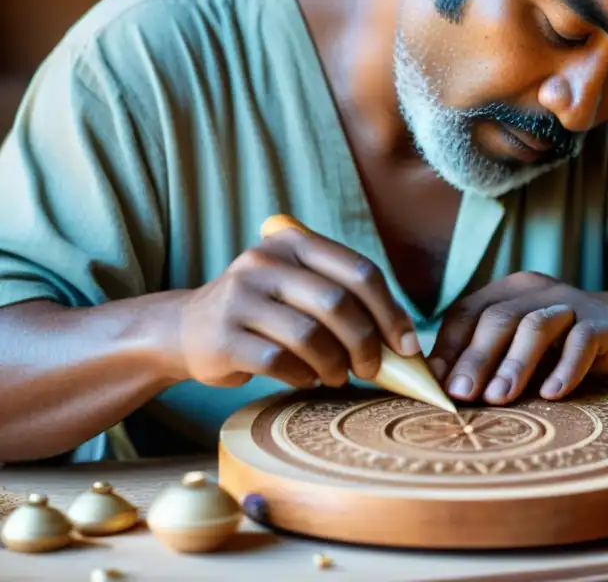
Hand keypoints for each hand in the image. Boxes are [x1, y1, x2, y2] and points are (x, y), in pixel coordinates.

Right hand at [169, 222, 419, 388]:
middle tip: (372, 369)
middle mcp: (265, 261)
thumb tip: (406, 341)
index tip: (407, 346)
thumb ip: (345, 300)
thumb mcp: (299, 288)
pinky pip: (279, 362)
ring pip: (309, 335)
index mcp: (294, 242)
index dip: (391, 311)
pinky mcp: (222, 335)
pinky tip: (306, 379)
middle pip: (337, 303)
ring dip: (335, 365)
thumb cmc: (264, 313)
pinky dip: (303, 376)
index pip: (359, 271)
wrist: (186, 329)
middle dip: (365, 343)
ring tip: (338, 376)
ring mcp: (239, 296)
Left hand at [428, 272, 607, 404]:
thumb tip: (440, 390)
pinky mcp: (600, 324)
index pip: (467, 313)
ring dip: (514, 364)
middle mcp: (535, 291)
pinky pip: (581, 342)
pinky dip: (565, 369)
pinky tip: (552, 394)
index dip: (449, 348)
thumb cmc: (557, 345)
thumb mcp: (517, 347)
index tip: (436, 385)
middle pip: (498, 319)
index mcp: (506, 292)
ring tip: (499, 397)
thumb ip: (485, 359)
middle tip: (461, 395)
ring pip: (535, 327)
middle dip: (477, 359)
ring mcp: (569, 304)